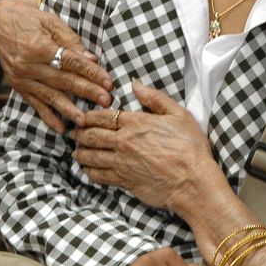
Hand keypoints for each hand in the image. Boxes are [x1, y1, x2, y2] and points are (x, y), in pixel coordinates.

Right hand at [0, 0, 113, 133]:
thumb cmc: (30, 18)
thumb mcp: (52, 21)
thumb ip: (71, 41)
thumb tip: (92, 59)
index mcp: (38, 47)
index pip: (71, 63)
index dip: (92, 73)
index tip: (108, 82)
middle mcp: (27, 65)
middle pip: (63, 81)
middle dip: (87, 92)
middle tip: (106, 101)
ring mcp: (21, 78)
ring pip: (50, 96)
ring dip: (69, 109)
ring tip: (86, 120)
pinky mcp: (18, 86)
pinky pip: (35, 103)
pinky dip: (47, 116)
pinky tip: (60, 127)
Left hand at [72, 80, 217, 213]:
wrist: (193, 180)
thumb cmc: (190, 147)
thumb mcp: (178, 114)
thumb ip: (154, 98)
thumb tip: (135, 83)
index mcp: (136, 122)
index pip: (102, 116)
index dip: (88, 117)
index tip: (82, 117)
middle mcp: (123, 142)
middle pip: (91, 136)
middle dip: (79, 134)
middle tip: (73, 133)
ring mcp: (121, 163)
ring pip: (91, 156)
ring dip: (80, 153)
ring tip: (76, 152)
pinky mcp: (123, 181)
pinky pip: (99, 176)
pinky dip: (89, 172)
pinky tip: (88, 170)